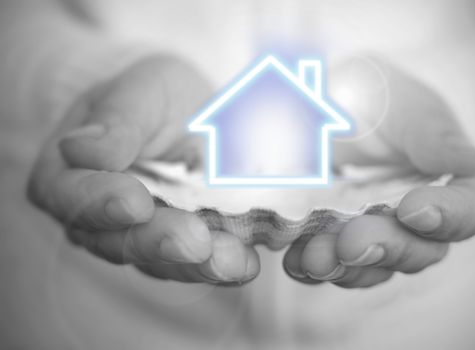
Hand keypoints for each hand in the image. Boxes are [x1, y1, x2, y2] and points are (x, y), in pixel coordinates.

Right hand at [27, 56, 259, 283]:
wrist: (198, 114)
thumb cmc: (159, 97)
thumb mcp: (141, 91)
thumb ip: (116, 119)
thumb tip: (80, 149)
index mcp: (69, 172)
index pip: (67, 195)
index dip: (99, 203)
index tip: (136, 202)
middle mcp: (99, 216)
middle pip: (116, 240)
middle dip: (158, 242)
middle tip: (194, 239)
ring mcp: (140, 236)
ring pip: (159, 262)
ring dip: (195, 264)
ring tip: (231, 259)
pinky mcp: (179, 248)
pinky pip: (195, 264)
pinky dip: (220, 265)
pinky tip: (245, 262)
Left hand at [283, 58, 474, 286]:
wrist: (310, 101)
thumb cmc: (363, 94)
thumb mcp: (395, 101)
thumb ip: (430, 132)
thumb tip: (474, 162)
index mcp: (443, 178)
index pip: (466, 209)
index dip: (449, 216)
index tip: (415, 210)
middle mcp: (411, 214)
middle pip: (419, 250)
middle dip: (388, 248)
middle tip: (355, 241)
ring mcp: (371, 231)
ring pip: (373, 266)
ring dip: (348, 267)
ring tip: (318, 257)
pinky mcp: (331, 239)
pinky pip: (331, 265)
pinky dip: (313, 266)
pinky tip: (296, 258)